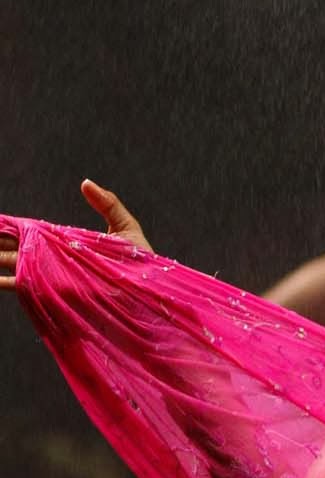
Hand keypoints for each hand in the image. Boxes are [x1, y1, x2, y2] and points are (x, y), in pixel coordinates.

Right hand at [0, 179, 151, 292]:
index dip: (10, 229)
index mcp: (68, 246)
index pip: (31, 235)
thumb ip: (108, 204)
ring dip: (0, 264)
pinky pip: (32, 290)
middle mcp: (59, 263)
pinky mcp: (64, 295)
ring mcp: (59, 280)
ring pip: (19, 269)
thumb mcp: (126, 227)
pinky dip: (12, 284)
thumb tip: (85, 182)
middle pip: (19, 251)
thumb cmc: (144, 264)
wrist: (155, 294)